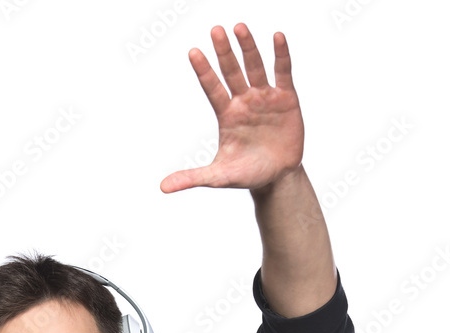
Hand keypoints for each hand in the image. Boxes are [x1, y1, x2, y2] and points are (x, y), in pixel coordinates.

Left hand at [160, 23, 303, 193]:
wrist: (277, 178)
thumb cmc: (247, 175)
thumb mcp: (218, 177)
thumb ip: (192, 178)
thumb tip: (163, 187)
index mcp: (227, 115)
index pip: (212, 88)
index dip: (204, 71)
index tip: (193, 52)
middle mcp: (243, 101)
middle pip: (231, 72)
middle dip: (224, 52)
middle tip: (216, 30)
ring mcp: (264, 97)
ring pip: (254, 67)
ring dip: (248, 47)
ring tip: (239, 27)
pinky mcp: (286, 98)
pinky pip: (283, 73)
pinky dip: (280, 55)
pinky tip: (276, 37)